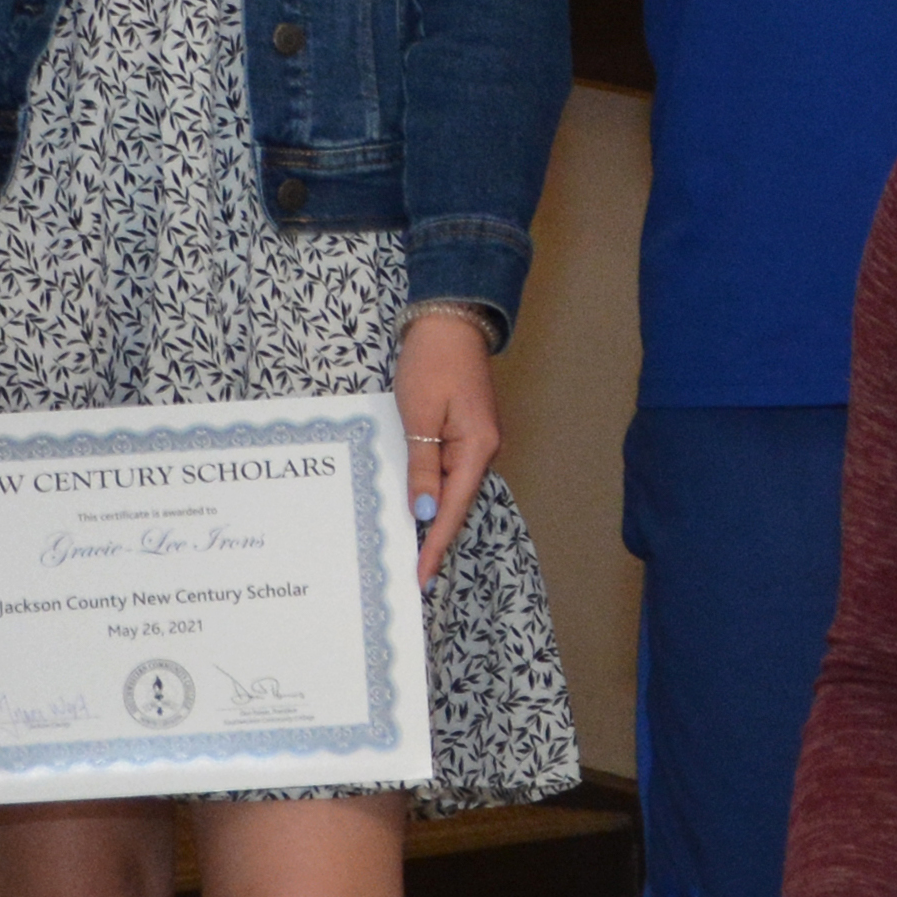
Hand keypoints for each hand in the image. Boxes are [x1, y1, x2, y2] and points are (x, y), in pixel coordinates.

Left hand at [394, 309, 497, 590]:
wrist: (449, 321)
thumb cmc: (432, 362)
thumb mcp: (419, 416)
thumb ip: (422, 466)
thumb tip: (425, 511)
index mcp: (477, 448)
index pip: (453, 509)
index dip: (435, 545)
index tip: (421, 576)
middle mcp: (484, 450)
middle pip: (457, 505)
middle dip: (435, 540)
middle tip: (414, 575)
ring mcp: (477, 442)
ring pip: (453, 490)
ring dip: (433, 519)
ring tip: (412, 551)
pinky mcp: (466, 433)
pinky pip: (449, 472)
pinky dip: (434, 492)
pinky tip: (418, 508)